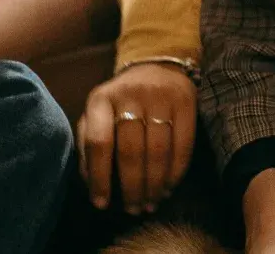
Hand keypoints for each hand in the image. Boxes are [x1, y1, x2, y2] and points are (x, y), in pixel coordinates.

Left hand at [77, 62, 196, 213]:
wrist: (157, 65)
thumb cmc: (121, 99)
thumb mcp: (96, 113)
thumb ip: (87, 145)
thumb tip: (91, 184)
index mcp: (101, 99)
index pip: (99, 142)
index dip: (100, 176)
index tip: (101, 204)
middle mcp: (131, 95)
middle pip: (131, 150)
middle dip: (132, 186)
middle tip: (134, 209)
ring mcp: (161, 97)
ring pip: (158, 149)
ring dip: (155, 183)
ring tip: (152, 202)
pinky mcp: (186, 101)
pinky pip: (184, 143)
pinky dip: (177, 170)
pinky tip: (170, 186)